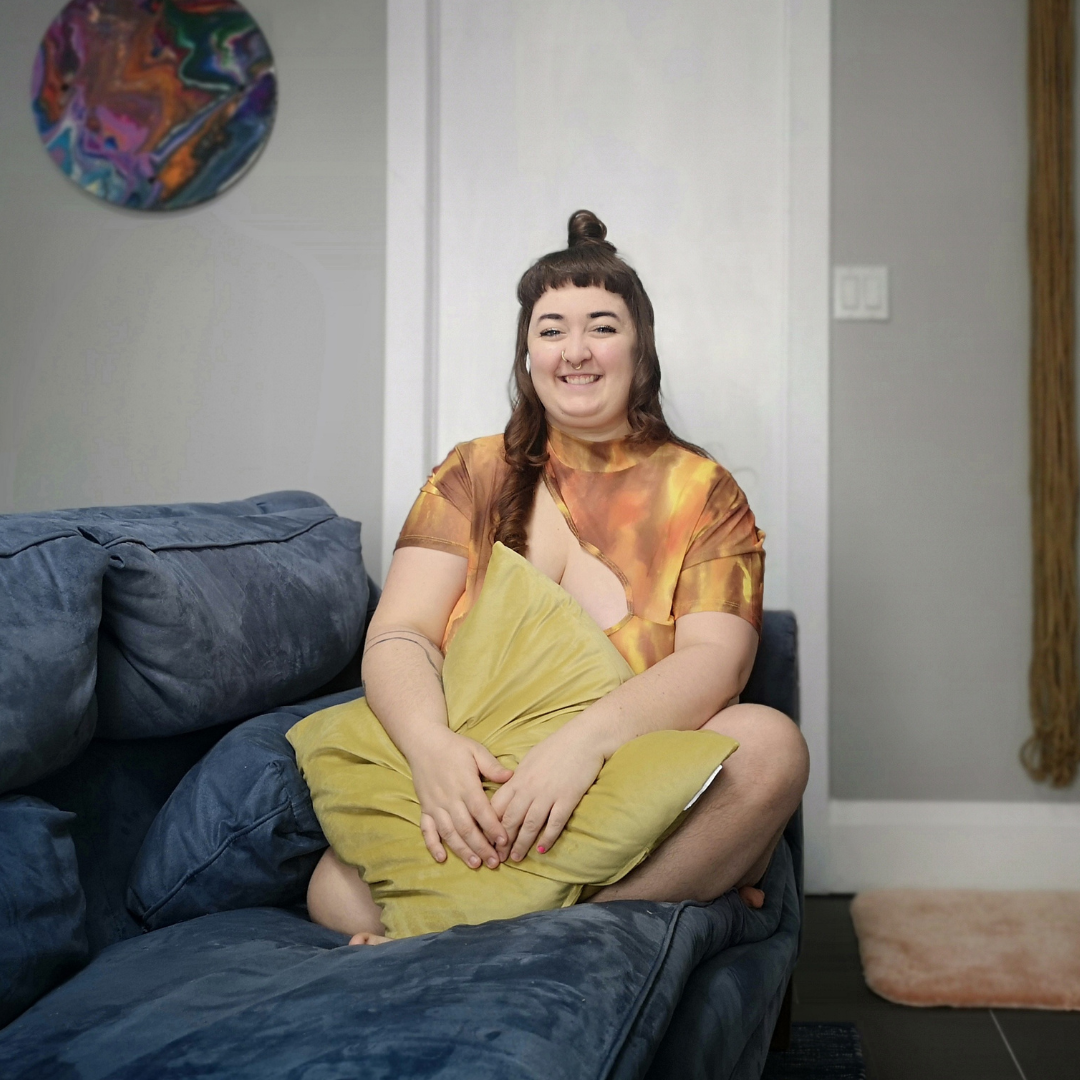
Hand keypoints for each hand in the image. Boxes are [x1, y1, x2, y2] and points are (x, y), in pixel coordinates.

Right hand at [408, 727, 513, 868]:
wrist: (424, 742)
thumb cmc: (454, 747)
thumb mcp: (476, 750)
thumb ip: (492, 766)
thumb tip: (511, 777)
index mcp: (465, 784)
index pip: (481, 811)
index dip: (493, 827)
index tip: (505, 841)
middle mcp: (449, 798)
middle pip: (466, 827)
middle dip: (481, 847)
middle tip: (495, 862)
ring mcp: (435, 805)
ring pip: (449, 832)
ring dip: (462, 850)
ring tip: (475, 864)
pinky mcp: (425, 808)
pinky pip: (426, 830)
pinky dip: (433, 845)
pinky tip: (441, 858)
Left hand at [489, 722, 604, 861]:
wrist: (584, 738)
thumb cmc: (557, 746)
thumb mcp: (530, 759)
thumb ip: (518, 777)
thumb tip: (509, 790)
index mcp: (518, 778)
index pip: (497, 805)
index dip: (489, 824)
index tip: (485, 838)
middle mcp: (530, 788)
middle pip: (510, 819)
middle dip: (501, 841)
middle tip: (497, 856)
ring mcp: (548, 794)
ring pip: (530, 825)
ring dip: (521, 844)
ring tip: (516, 858)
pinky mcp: (567, 799)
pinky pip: (554, 823)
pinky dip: (547, 838)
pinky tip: (542, 850)